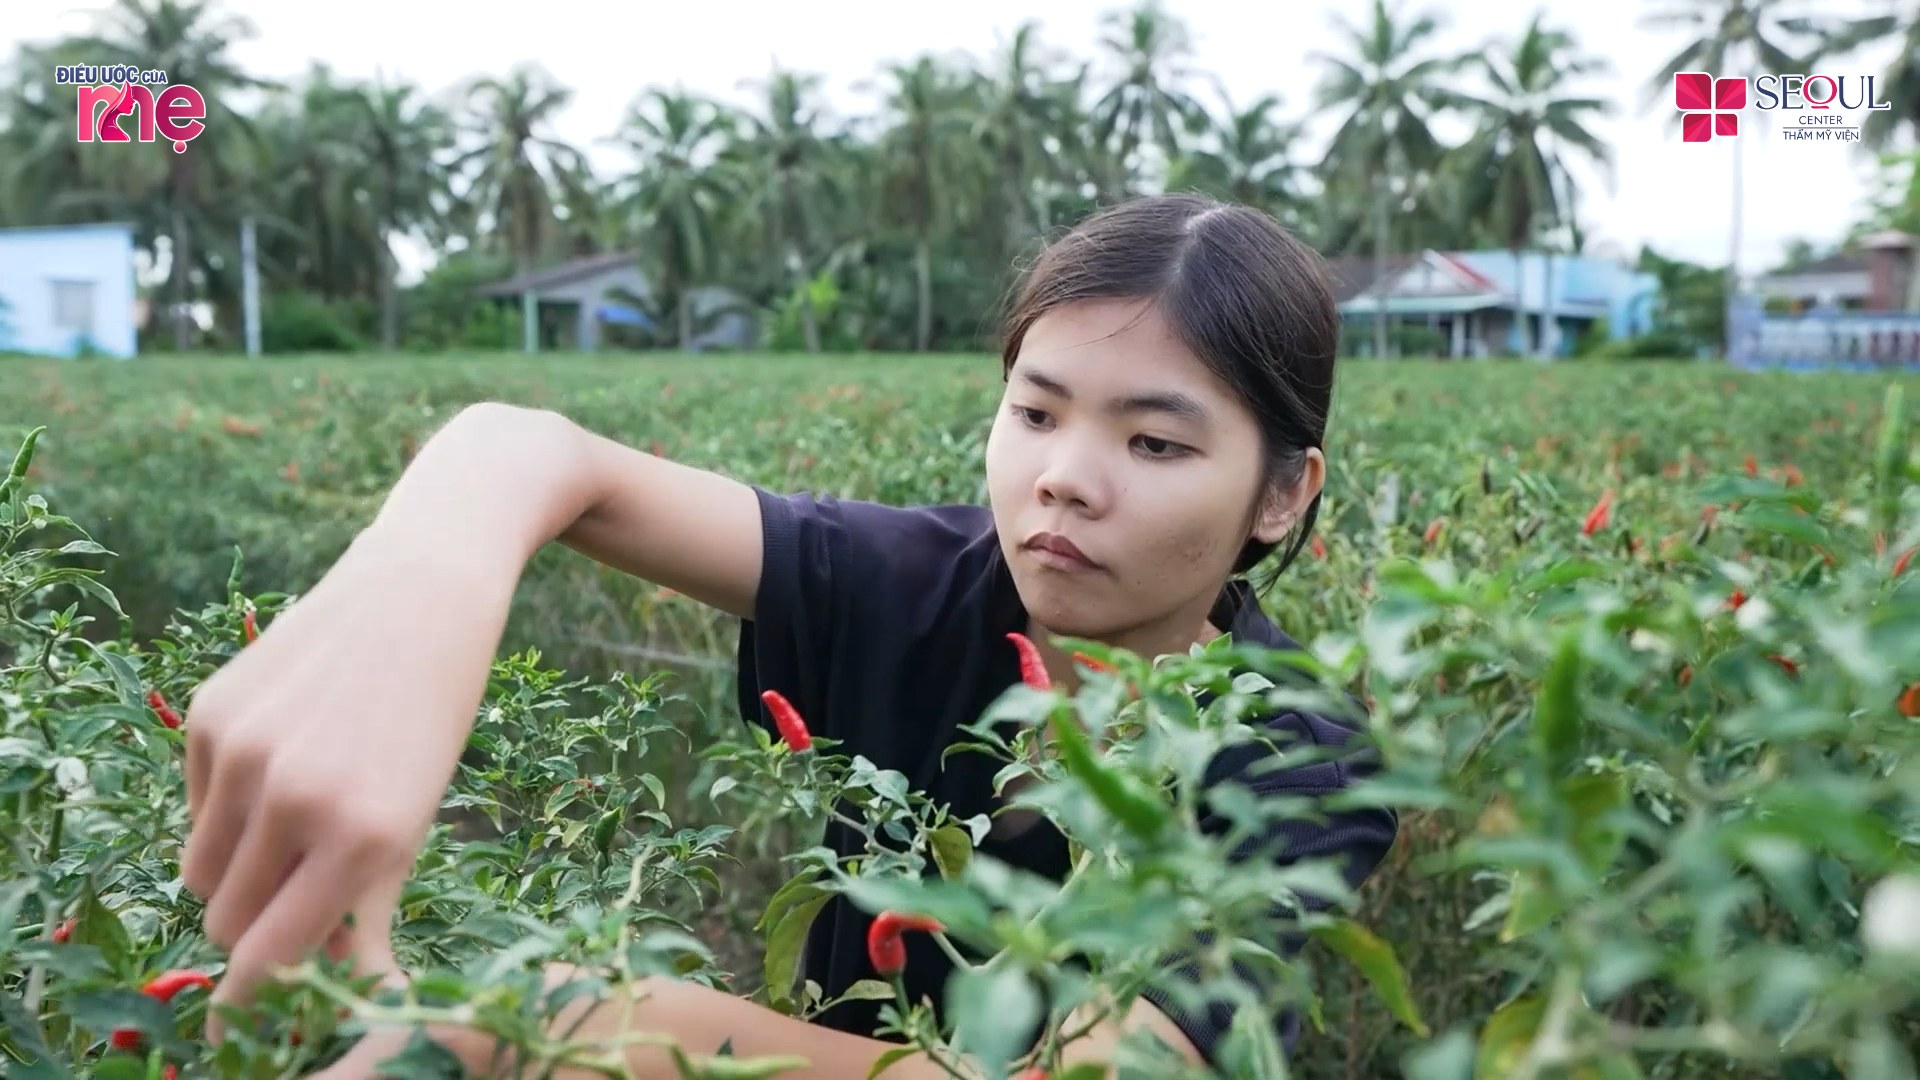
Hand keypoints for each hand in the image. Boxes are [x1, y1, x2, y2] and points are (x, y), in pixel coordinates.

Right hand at [181, 532, 518, 1039]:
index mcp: (364, 836)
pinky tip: (280, 760)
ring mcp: (245, 753)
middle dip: (252, 926)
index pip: (272, 957)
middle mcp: (296, 798)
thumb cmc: (431, 719)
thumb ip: (366, 906)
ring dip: (235, 872)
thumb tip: (340, 985)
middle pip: (228, 919)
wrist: (423, 595)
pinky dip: (224, 806)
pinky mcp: (209, 713)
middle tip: (294, 897)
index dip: (254, 999)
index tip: (247, 1020)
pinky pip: (192, 804)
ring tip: (291, 826)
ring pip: (201, 869)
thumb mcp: (417, 817)